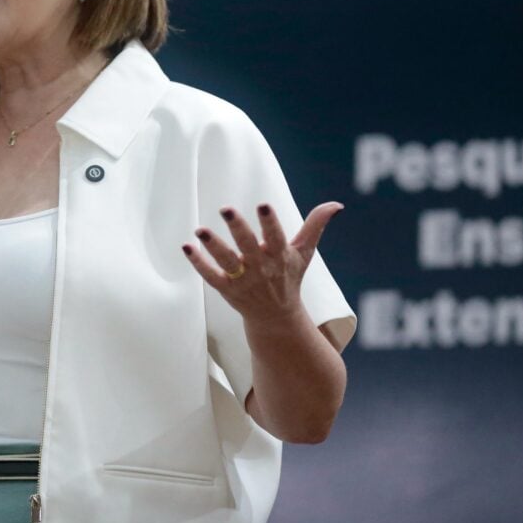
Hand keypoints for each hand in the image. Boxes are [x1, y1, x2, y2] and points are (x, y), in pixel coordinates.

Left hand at [182, 202, 342, 322]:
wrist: (277, 318)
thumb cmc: (289, 278)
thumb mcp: (304, 253)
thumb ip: (315, 226)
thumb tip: (336, 204)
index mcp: (280, 256)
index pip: (276, 237)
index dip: (270, 222)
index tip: (263, 205)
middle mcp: (261, 268)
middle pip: (247, 245)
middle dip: (237, 228)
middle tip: (225, 208)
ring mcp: (243, 280)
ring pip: (226, 261)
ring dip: (213, 245)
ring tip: (199, 229)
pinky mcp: (227, 290)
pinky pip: (211, 276)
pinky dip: (198, 264)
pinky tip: (186, 247)